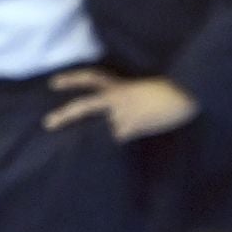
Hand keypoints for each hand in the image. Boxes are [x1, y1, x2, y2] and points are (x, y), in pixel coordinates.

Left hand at [44, 70, 197, 141]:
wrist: (184, 93)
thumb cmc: (170, 91)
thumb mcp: (144, 89)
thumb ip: (128, 98)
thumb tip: (118, 113)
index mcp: (120, 86)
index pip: (92, 78)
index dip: (71, 79)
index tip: (53, 83)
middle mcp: (117, 97)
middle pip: (85, 105)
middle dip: (65, 115)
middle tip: (47, 123)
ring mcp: (123, 112)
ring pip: (100, 128)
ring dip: (96, 137)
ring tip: (80, 152)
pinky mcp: (132, 126)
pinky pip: (118, 138)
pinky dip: (116, 144)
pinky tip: (113, 153)